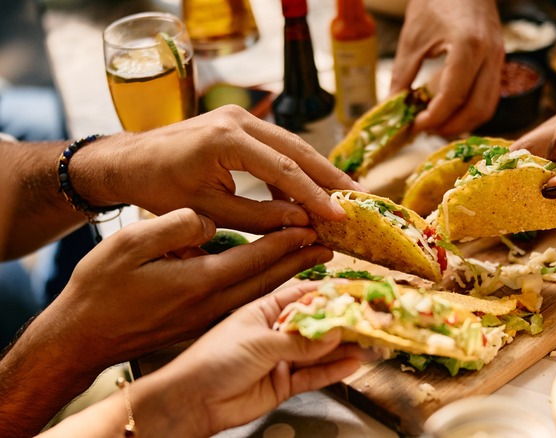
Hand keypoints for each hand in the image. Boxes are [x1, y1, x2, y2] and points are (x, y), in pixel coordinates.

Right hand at [48, 208, 332, 368]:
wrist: (82, 337)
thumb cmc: (99, 290)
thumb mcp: (128, 246)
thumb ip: (173, 227)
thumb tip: (206, 219)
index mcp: (200, 280)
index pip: (257, 256)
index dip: (287, 237)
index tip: (313, 222)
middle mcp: (213, 302)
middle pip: (270, 277)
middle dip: (302, 257)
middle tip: (329, 241)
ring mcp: (210, 316)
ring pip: (262, 291)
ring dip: (292, 273)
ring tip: (316, 257)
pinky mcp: (203, 322)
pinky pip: (248, 300)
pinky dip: (270, 285)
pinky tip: (278, 277)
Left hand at [79, 105, 361, 234]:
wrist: (130, 161)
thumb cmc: (160, 189)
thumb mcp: (208, 211)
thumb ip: (258, 216)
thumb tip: (303, 223)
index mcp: (225, 140)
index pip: (283, 169)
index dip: (316, 195)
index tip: (341, 216)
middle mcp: (238, 119)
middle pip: (297, 149)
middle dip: (330, 177)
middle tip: (360, 199)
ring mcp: (240, 117)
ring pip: (291, 146)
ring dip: (317, 173)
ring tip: (344, 197)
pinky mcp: (240, 123)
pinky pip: (277, 147)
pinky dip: (295, 169)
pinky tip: (311, 191)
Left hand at [138, 282, 368, 435]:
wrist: (191, 402)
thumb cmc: (212, 360)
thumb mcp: (259, 342)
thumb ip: (300, 341)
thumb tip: (335, 332)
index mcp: (264, 310)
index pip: (303, 295)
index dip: (329, 292)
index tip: (355, 290)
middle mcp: (275, 332)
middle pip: (317, 323)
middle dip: (343, 322)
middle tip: (371, 319)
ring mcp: (281, 358)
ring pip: (320, 351)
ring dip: (345, 347)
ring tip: (370, 343)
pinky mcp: (284, 383)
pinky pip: (314, 375)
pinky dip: (334, 370)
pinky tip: (353, 363)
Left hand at [390, 0, 503, 136]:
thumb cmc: (436, 0)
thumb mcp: (412, 38)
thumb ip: (402, 75)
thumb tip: (392, 107)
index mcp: (468, 46)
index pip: (453, 96)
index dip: (434, 117)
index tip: (414, 126)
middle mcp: (490, 55)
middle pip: (477, 109)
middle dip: (450, 126)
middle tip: (425, 131)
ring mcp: (498, 58)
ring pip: (488, 106)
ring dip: (463, 122)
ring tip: (436, 124)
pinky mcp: (498, 60)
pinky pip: (489, 95)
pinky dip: (470, 109)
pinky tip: (449, 109)